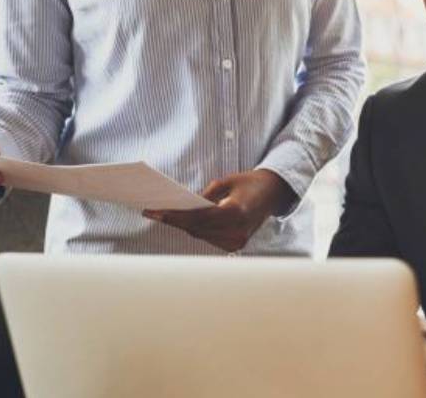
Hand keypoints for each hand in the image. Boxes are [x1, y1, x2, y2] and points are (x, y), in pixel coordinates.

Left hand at [143, 169, 294, 251]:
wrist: (273, 194)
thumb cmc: (249, 183)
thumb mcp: (227, 181)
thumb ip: (206, 195)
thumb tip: (184, 206)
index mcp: (236, 212)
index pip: (198, 217)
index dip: (174, 215)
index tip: (155, 212)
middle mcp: (238, 230)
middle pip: (196, 229)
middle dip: (175, 220)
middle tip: (153, 212)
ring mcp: (238, 240)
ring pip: (200, 235)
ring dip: (184, 226)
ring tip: (164, 215)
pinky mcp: (236, 244)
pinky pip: (209, 238)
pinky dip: (197, 229)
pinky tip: (184, 221)